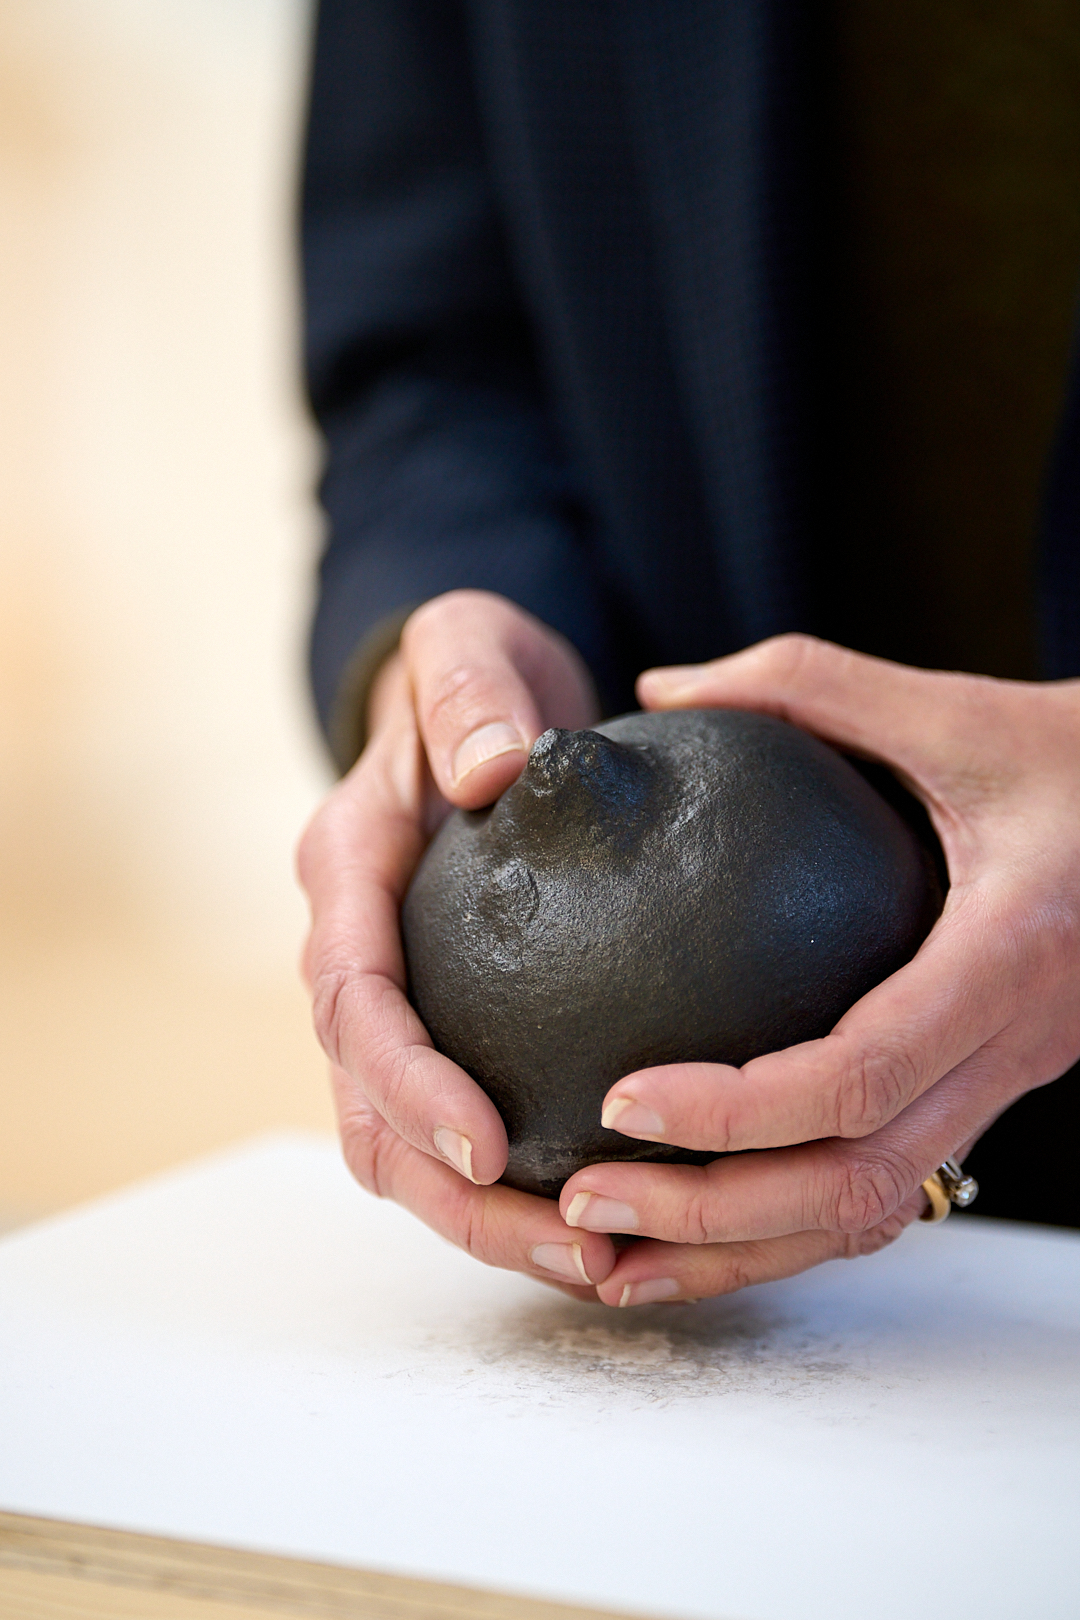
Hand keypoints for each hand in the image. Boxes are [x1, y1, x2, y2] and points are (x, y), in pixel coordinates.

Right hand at [298, 590, 615, 1296]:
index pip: (354, 1002)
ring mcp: (402, 999)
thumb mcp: (466, 644)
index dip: (408, 1085)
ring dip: (493, 1223)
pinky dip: (526, 1186)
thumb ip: (469, 690)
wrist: (469, 703)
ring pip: (411, 1149)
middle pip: (371, 1116)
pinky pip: (466, 1125)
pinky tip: (621, 1213)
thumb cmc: (468, 672)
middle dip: (457, 1202)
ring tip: (607, 1264)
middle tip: (577, 1248)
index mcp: (347, 874)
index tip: (487, 1147)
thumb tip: (492, 767)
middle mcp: (356, 953)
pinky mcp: (454, 1021)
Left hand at [557, 635, 1079, 1305]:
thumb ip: (806, 684)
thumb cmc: (1075, 758)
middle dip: (713, 1213)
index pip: (861, 1074)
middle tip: (585, 1203)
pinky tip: (699, 1226)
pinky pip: (889, 1188)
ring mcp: (1006, 1085)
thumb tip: (659, 688)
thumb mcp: (954, 709)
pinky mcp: (987, 1092)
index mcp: (1005, 955)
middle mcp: (1013, 1046)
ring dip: (742, 1248)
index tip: (619, 1100)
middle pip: (858, 1183)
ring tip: (613, 1255)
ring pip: (873, 1213)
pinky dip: (789, 1227)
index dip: (734, 1108)